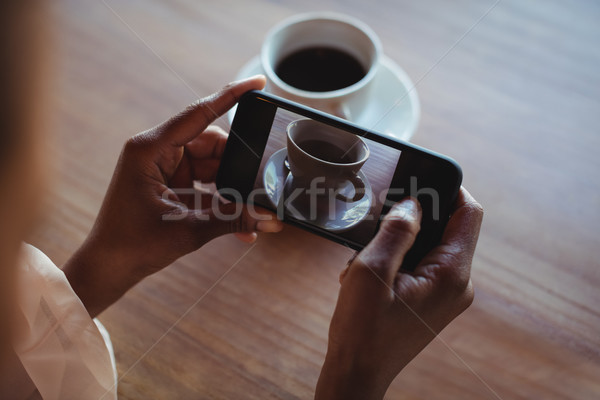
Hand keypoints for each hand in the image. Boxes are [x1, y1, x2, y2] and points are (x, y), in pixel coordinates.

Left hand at [63, 75, 282, 316]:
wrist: (109, 268)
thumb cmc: (132, 245)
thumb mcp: (188, 229)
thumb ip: (232, 220)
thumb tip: (270, 219)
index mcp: (150, 150)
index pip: (199, 113)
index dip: (231, 96)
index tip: (258, 83)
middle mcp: (155, 152)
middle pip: (211, 144)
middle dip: (238, 164)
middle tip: (262, 183)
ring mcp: (163, 168)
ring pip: (211, 164)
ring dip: (231, 187)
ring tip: (251, 210)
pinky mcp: (169, 183)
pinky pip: (204, 182)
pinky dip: (221, 199)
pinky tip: (238, 222)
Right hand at [315, 188, 482, 398]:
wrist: (358, 372)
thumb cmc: (362, 329)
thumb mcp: (372, 272)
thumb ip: (395, 231)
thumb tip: (413, 204)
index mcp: (451, 275)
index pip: (468, 214)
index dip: (450, 188)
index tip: (422, 175)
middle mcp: (457, 284)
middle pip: (448, 228)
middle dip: (413, 219)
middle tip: (380, 222)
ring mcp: (446, 294)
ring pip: (430, 245)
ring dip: (399, 242)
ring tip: (368, 259)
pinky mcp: (433, 301)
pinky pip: (422, 264)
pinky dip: (398, 260)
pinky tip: (370, 274)